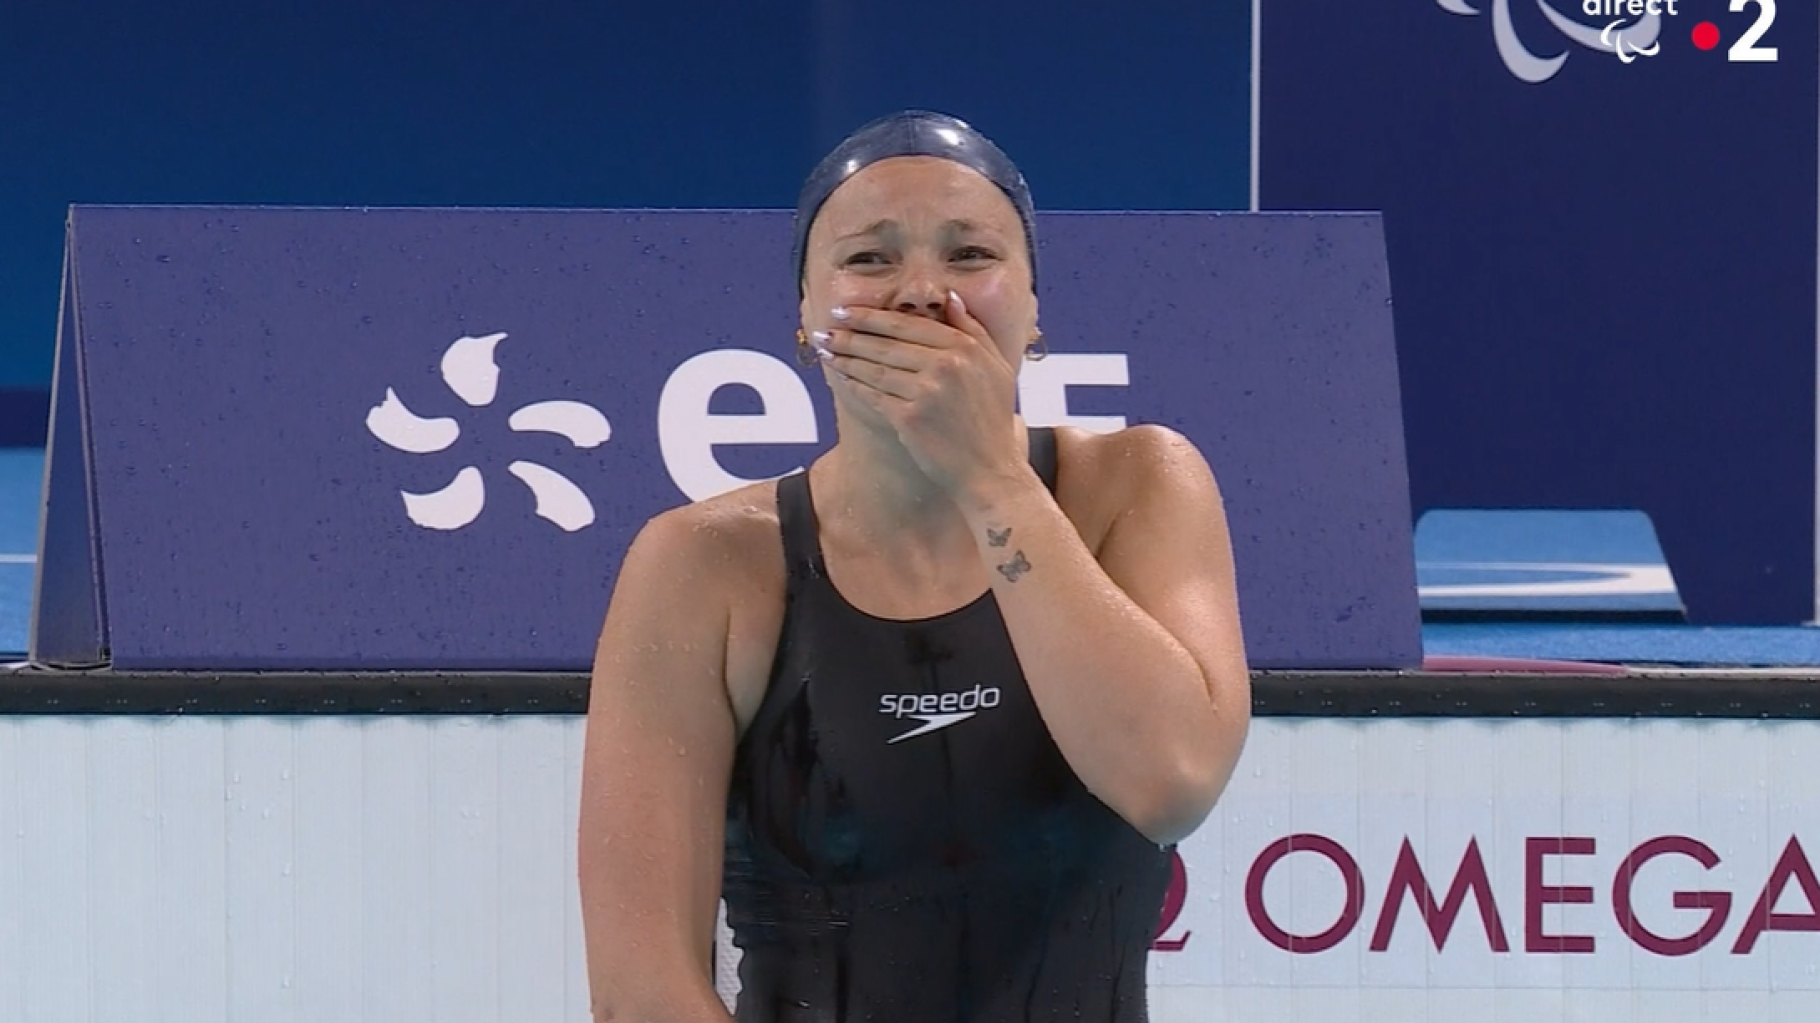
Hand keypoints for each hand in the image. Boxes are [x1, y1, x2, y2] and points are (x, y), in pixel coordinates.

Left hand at [819, 292, 1025, 498]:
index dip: (871, 317)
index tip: (846, 311)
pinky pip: (874, 395)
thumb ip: (974, 329)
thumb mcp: (997, 367)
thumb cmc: (993, 420)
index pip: (908, 325)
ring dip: (845, 358)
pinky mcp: (910, 418)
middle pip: (886, 344)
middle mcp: (945, 365)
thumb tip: (949, 298)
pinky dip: (854, 384)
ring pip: (875, 369)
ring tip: (826, 349)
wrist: (991, 470)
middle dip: (850, 334)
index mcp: (964, 348)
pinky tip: (841, 376)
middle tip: (825, 328)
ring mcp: (926, 392)